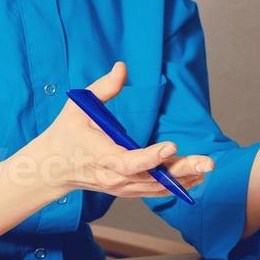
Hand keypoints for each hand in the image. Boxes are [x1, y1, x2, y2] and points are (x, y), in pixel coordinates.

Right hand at [30, 62, 212, 198]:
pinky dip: (175, 186)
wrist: (52, 167)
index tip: (172, 145)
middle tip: (207, 162)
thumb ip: (103, 88)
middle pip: (151, 178)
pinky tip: (195, 177)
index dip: (151, 157)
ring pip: (156, 187)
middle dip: (181, 171)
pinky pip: (154, 191)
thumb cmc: (66, 134)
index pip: (129, 162)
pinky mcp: (126, 190)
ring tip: (206, 166)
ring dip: (183, 178)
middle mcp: (113, 176)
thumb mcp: (78, 107)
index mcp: (100, 156)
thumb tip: (123, 67)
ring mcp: (120, 186)